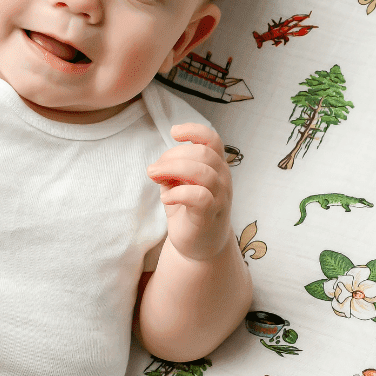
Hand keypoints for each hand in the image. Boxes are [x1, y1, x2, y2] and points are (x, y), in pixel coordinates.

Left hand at [147, 123, 232, 261]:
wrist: (199, 245)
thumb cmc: (187, 210)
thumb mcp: (176, 184)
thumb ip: (170, 171)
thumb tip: (158, 167)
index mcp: (215, 166)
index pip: (212, 139)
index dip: (194, 130)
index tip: (174, 132)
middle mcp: (222, 178)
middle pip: (203, 153)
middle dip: (172, 156)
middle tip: (153, 170)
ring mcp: (220, 197)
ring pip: (203, 172)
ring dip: (173, 170)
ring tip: (155, 177)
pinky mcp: (210, 215)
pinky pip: (200, 197)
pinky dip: (178, 193)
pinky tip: (166, 198)